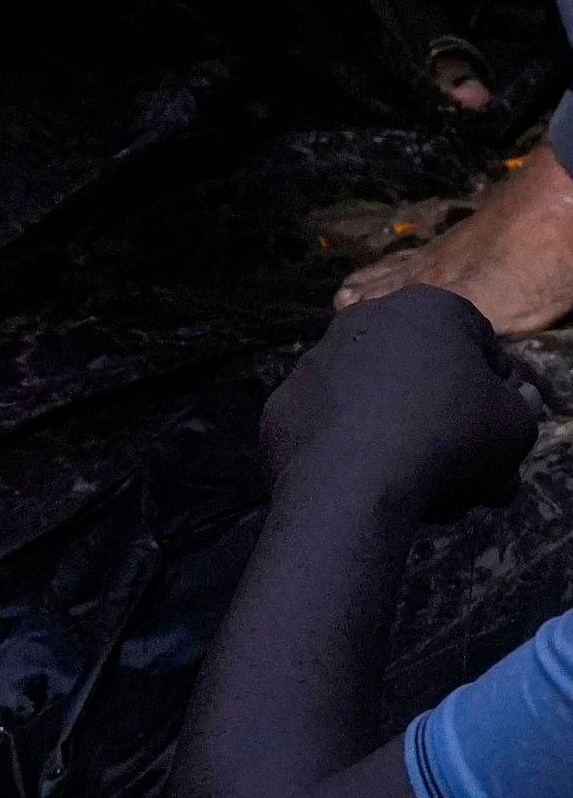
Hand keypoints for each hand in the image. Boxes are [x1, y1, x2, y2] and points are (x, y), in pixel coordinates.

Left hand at [263, 286, 541, 520]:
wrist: (353, 480)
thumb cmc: (449, 436)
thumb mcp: (515, 425)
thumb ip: (514, 408)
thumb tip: (501, 406)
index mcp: (425, 308)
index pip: (478, 342)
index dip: (496, 388)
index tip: (494, 425)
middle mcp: (361, 321)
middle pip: (422, 376)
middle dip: (447, 423)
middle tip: (467, 470)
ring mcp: (313, 362)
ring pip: (376, 405)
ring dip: (402, 441)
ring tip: (428, 490)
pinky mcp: (282, 405)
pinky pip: (332, 431)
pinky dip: (352, 453)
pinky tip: (373, 487)